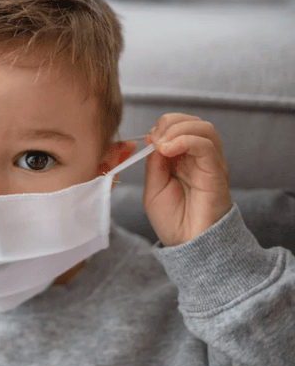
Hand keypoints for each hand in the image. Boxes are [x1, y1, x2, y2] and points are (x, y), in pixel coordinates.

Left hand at [143, 113, 232, 246]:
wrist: (188, 244)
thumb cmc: (172, 220)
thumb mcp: (153, 188)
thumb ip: (154, 163)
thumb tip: (155, 140)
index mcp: (182, 159)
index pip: (177, 126)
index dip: (160, 127)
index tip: (148, 141)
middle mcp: (198, 158)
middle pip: (191, 122)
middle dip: (168, 123)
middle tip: (155, 141)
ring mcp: (209, 163)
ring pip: (203, 128)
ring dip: (178, 129)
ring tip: (162, 146)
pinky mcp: (217, 171)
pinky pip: (206, 145)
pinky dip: (186, 140)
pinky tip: (169, 150)